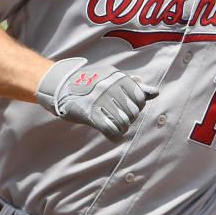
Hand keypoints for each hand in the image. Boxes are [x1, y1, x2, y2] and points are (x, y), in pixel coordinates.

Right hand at [36, 57, 156, 141]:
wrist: (60, 85)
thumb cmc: (89, 82)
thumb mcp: (111, 77)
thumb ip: (134, 85)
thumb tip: (156, 93)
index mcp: (117, 78)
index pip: (140, 98)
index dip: (136, 106)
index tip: (127, 107)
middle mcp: (110, 88)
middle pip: (133, 112)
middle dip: (128, 118)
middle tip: (118, 117)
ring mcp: (100, 101)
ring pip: (124, 124)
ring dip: (121, 128)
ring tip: (114, 124)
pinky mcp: (90, 115)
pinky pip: (112, 132)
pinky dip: (115, 136)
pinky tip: (113, 135)